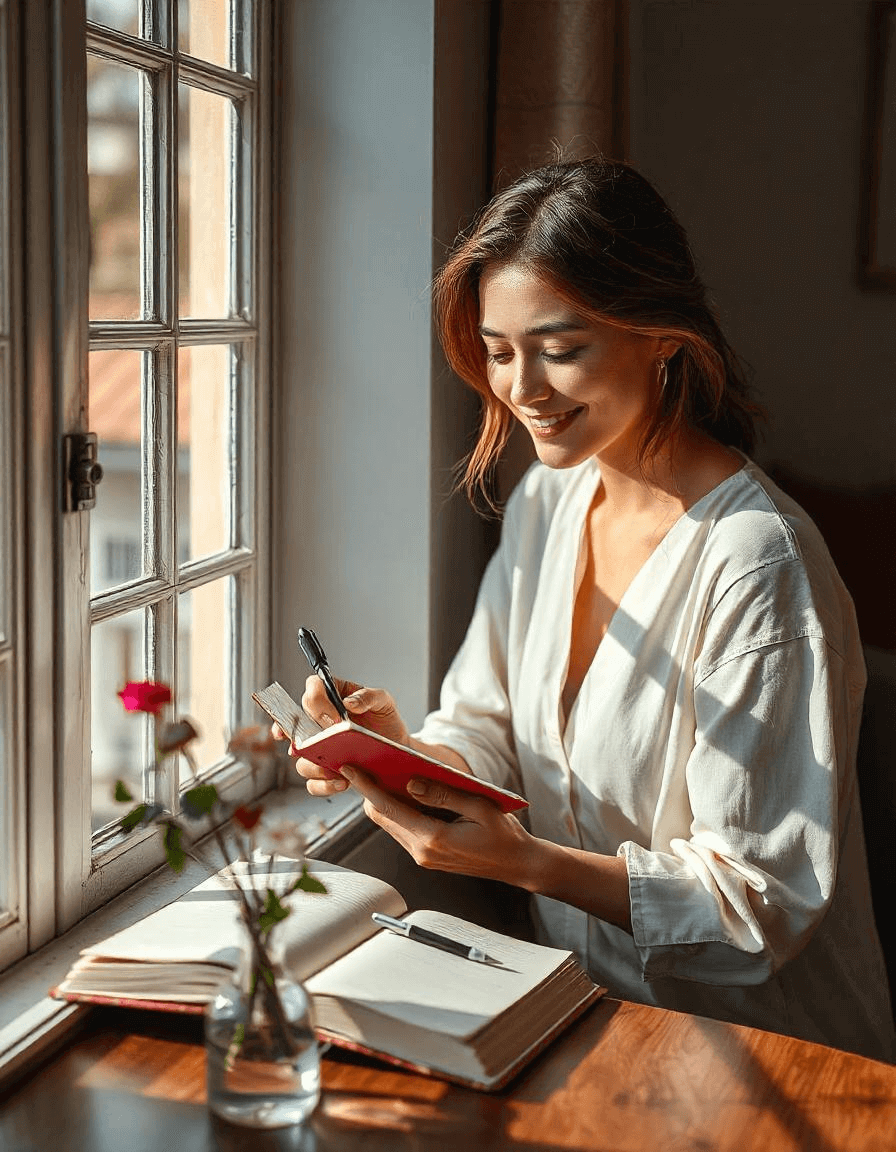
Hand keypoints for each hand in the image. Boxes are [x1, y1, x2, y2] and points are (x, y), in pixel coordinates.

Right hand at [271, 676, 410, 796]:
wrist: (395, 747)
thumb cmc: (385, 721)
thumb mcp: (384, 702)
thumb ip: (369, 696)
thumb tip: (349, 703)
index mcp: (332, 696)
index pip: (313, 687)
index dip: (314, 700)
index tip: (333, 718)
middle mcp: (319, 720)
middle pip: (296, 721)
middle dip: (305, 734)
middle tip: (325, 743)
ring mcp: (318, 746)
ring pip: (300, 756)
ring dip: (313, 763)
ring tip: (334, 768)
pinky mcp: (324, 770)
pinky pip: (313, 782)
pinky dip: (323, 785)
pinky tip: (341, 782)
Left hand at [339, 765, 534, 885]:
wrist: (517, 864)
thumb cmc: (504, 835)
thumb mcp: (479, 806)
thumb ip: (443, 794)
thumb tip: (411, 783)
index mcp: (433, 839)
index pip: (388, 809)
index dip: (366, 787)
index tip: (350, 769)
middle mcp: (422, 851)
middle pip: (382, 818)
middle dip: (370, 792)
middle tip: (365, 765)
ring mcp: (424, 857)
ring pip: (390, 824)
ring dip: (384, 801)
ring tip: (381, 774)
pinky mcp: (427, 856)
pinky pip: (404, 830)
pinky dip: (398, 811)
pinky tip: (404, 793)